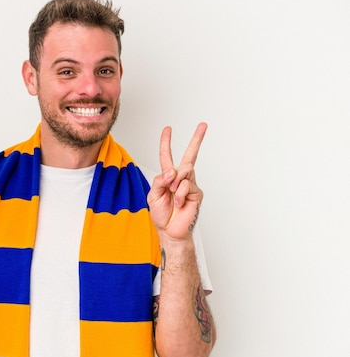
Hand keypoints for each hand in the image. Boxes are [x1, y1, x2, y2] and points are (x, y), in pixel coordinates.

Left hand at [147, 123, 206, 241]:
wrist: (170, 231)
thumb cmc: (161, 214)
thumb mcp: (153, 195)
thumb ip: (159, 180)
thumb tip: (172, 171)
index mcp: (168, 177)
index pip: (167, 156)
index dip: (166, 142)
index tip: (168, 129)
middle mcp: (180, 178)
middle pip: (189, 155)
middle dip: (196, 139)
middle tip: (203, 125)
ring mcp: (190, 185)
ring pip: (184, 170)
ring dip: (174, 182)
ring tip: (172, 195)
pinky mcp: (197, 193)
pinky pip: (186, 185)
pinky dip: (178, 195)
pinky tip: (178, 203)